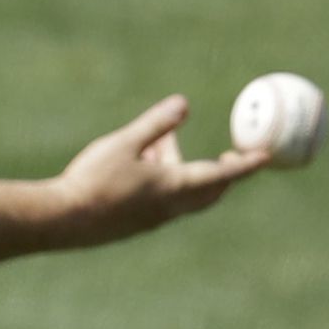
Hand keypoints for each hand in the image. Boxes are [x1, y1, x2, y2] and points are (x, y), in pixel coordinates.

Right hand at [49, 96, 268, 245]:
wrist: (61, 220)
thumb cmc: (92, 181)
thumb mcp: (125, 143)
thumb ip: (156, 124)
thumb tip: (184, 104)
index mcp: (173, 187)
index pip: (223, 174)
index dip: (246, 164)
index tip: (267, 156)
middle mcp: (169, 208)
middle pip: (210, 192)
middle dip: (224, 173)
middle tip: (231, 154)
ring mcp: (152, 219)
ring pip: (183, 194)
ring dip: (182, 169)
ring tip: (158, 144)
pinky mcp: (135, 224)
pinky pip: (162, 201)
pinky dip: (164, 181)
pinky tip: (139, 165)